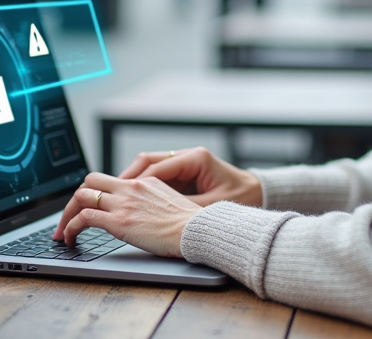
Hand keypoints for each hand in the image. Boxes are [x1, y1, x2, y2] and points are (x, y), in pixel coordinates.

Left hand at [51, 172, 200, 256]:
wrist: (196, 230)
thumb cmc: (189, 223)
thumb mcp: (170, 202)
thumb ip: (152, 201)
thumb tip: (143, 213)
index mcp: (143, 181)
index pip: (110, 180)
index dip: (95, 193)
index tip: (88, 207)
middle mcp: (130, 187)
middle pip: (89, 181)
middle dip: (75, 200)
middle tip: (69, 218)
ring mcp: (122, 203)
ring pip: (81, 196)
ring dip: (67, 215)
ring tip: (63, 233)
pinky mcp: (118, 222)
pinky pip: (83, 219)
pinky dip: (70, 228)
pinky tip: (69, 240)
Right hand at [119, 147, 262, 207]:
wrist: (259, 194)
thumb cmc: (242, 198)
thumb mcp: (214, 206)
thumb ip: (187, 208)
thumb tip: (161, 214)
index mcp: (195, 158)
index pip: (156, 166)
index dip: (136, 180)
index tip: (120, 193)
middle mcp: (188, 156)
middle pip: (148, 161)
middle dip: (129, 177)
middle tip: (112, 193)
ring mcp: (185, 164)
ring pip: (151, 168)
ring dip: (135, 182)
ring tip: (119, 198)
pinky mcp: (185, 174)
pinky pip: (159, 177)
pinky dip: (146, 187)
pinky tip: (136, 201)